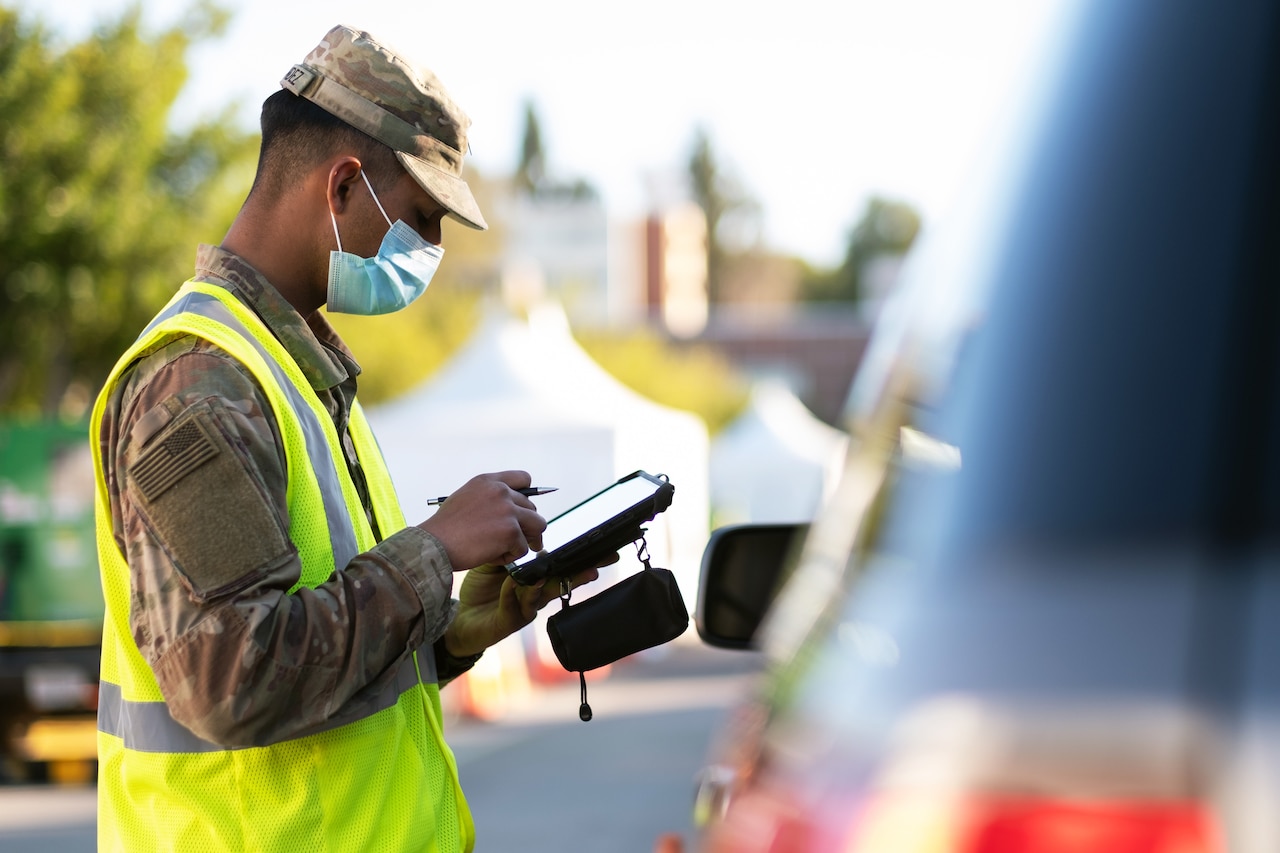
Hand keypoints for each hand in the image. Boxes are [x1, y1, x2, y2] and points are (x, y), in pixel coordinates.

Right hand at [418, 471, 546, 570]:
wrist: (434, 544)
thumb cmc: (446, 529)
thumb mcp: (466, 499)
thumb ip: (490, 499)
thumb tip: (514, 513)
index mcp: (488, 481)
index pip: (523, 478)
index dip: (528, 496)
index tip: (525, 510)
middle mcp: (501, 491)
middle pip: (532, 508)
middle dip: (527, 527)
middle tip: (516, 542)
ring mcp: (508, 511)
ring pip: (537, 527)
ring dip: (524, 541)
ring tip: (505, 550)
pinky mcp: (511, 531)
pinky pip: (523, 549)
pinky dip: (509, 557)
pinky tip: (490, 556)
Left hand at [442, 559, 614, 657]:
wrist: (460, 616)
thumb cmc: (480, 589)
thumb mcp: (493, 564)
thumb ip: (508, 551)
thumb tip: (522, 533)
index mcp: (535, 579)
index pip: (559, 567)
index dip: (578, 560)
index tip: (598, 550)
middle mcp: (535, 595)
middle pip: (562, 583)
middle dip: (581, 575)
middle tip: (597, 566)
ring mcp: (525, 609)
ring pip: (543, 597)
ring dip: (551, 586)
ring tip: (554, 576)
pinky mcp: (511, 622)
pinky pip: (515, 605)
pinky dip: (514, 594)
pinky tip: (515, 584)